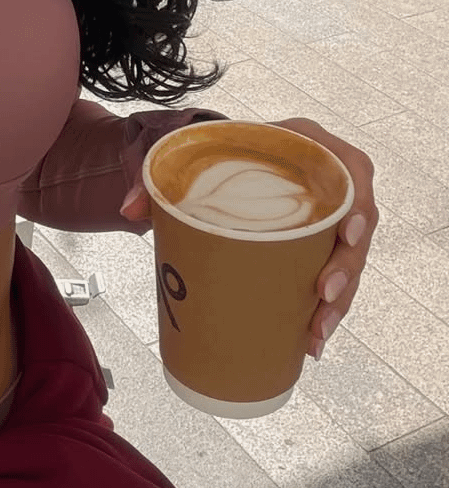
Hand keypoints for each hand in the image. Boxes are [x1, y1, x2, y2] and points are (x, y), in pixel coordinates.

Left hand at [118, 116, 378, 361]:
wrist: (217, 163)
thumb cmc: (213, 151)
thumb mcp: (186, 156)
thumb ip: (155, 176)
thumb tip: (128, 210)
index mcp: (307, 146)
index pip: (351, 169)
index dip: (359, 202)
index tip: (349, 233)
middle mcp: (327, 180)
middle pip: (357, 225)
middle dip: (347, 267)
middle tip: (323, 296)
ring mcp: (326, 216)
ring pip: (349, 260)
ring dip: (340, 301)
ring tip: (316, 334)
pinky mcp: (318, 246)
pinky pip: (334, 278)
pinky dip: (324, 311)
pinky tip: (311, 341)